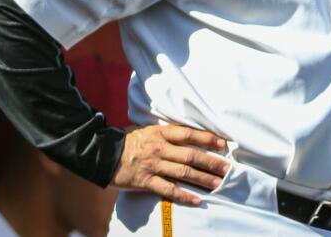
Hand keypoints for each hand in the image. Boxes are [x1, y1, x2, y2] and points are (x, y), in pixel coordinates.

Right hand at [111, 124, 231, 205]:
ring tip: (218, 184)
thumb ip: (166, 134)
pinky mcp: (145, 181)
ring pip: (183, 173)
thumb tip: (187, 135)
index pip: (189, 134)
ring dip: (203, 179)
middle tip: (227, 168)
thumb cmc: (127, 142)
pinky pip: (168, 189)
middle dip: (211, 162)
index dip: (208, 138)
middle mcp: (159, 148)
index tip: (223, 144)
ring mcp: (153, 165)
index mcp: (160, 133)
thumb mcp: (147, 131)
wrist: (103, 154)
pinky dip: (184, 195)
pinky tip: (197, 200)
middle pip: (191, 155)